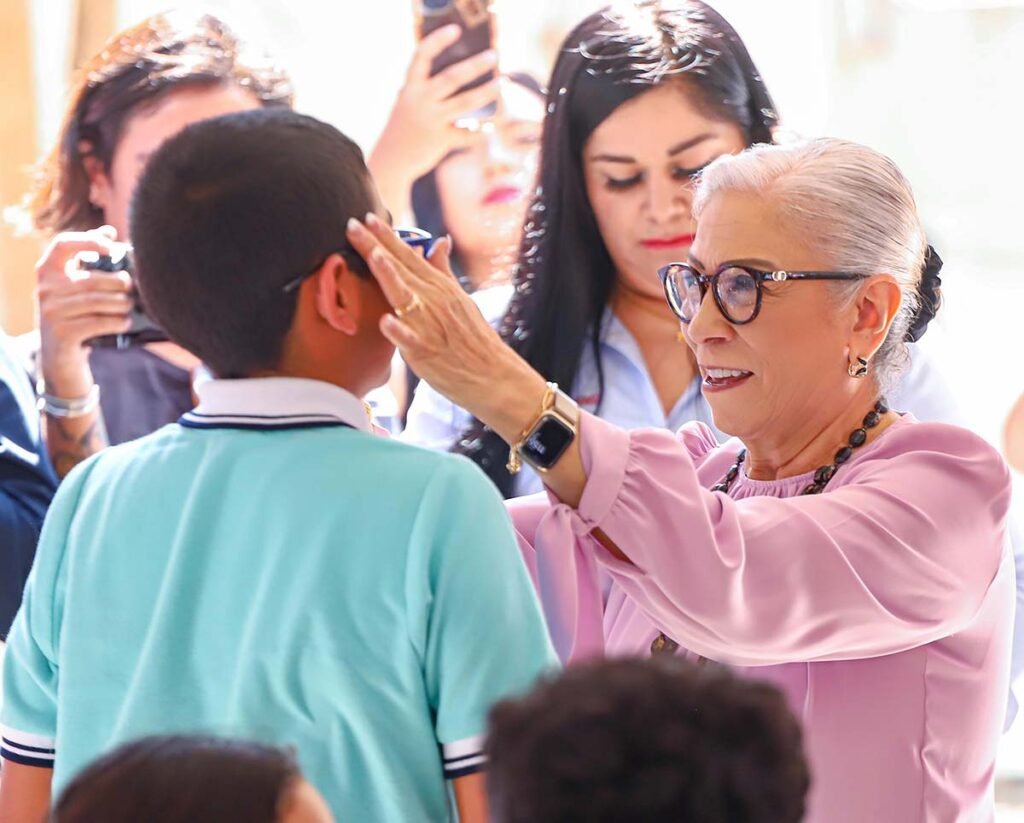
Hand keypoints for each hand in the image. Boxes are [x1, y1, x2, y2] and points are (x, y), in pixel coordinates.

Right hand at [36, 226, 132, 397]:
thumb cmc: (75, 316)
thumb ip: (89, 261)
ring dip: (122, 305)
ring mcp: (52, 313)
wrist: (59, 359)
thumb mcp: (73, 289)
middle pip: (93, 279)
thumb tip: (110, 231)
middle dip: (120, 284)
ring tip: (129, 307)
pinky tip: (124, 322)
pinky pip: (100, 322)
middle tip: (132, 289)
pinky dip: (118, 322)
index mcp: (47, 272)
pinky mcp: (63, 333)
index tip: (112, 247)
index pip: (62, 244)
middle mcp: (45, 290)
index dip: (88, 240)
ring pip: (99, 302)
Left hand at [346, 214, 544, 444]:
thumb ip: (443, 271)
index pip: (409, 256)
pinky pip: (410, 339)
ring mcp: (430, 325)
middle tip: (353, 224)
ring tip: (373, 255)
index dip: (387, 236)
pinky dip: (398, 330)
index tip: (368, 216)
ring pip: (405, 296)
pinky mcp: (427, 351)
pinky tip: (385, 321)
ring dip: (389, 275)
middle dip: (376, 246)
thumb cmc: (474, 340)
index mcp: (439, 287)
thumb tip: (439, 242)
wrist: (493, 375)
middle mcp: (433, 300)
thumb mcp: (460, 299)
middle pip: (400, 269)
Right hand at [368, 26, 498, 214]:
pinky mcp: (440, 140)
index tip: (456, 30)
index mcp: (410, 87)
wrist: (391, 159)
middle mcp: (420, 101)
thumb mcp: (409, 101)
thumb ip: (428, 88)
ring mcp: (431, 121)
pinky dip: (480, 130)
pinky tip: (491, 125)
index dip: (438, 42)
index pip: (421, 57)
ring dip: (486, 93)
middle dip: (475, 65)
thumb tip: (465, 76)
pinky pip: (467, 133)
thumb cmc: (406, 125)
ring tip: (501, 84)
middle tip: (494, 55)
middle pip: (451, 78)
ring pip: (464, 103)